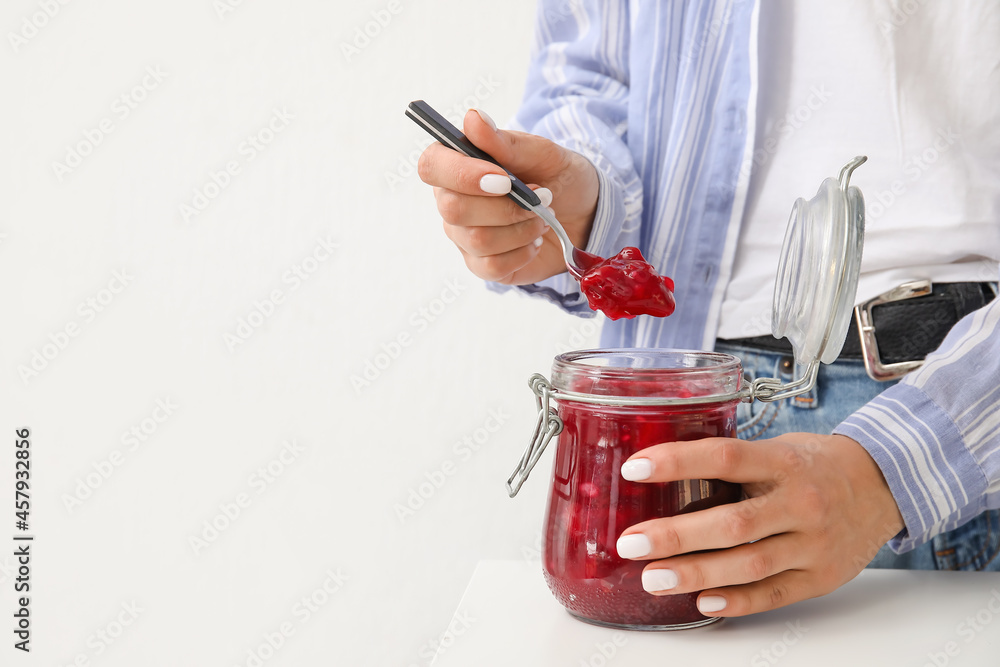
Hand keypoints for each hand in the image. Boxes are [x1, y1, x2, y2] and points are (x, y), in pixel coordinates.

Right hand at [417, 108, 598, 284]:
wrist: (583, 214)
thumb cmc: (558, 177)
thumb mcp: (543, 152)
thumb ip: (505, 141)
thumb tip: (472, 118)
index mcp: (458, 164)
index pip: (431, 166)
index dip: (461, 174)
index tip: (503, 178)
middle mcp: (452, 201)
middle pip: (453, 209)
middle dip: (505, 206)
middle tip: (541, 198)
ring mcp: (464, 236)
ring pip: (477, 240)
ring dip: (520, 229)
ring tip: (543, 217)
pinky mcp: (481, 265)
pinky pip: (491, 266)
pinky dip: (522, 253)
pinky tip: (535, 240)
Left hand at [615, 433, 904, 616]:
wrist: (884, 485)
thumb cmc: (815, 465)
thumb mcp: (778, 449)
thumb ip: (733, 464)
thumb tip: (666, 475)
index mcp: (783, 462)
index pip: (724, 457)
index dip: (676, 462)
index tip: (634, 469)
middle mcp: (800, 503)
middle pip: (732, 523)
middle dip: (675, 535)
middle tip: (630, 543)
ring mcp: (813, 543)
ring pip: (749, 564)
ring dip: (696, 574)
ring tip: (653, 578)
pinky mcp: (820, 576)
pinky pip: (774, 594)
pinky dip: (737, 600)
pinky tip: (702, 601)